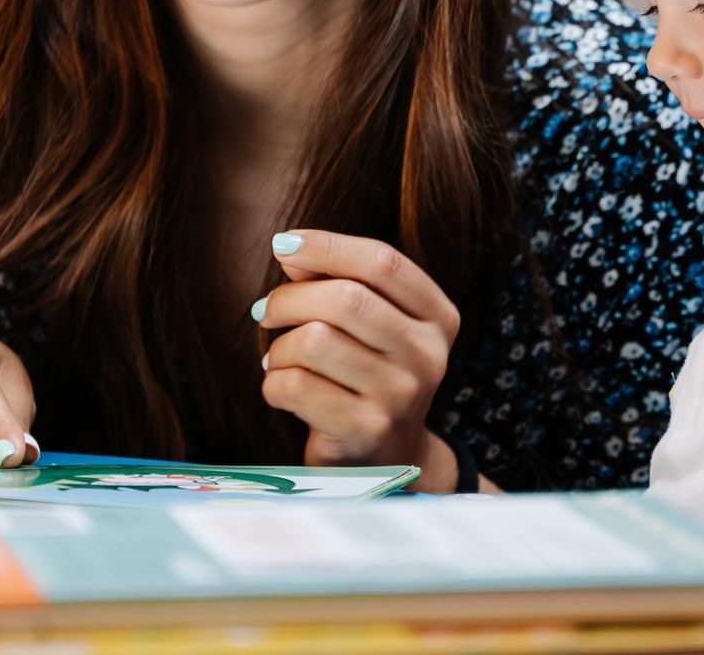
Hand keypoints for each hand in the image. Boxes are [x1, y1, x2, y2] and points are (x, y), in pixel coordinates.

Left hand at [254, 230, 461, 487]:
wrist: (387, 460)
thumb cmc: (367, 376)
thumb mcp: (368, 325)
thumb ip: (337, 281)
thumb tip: (292, 252)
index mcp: (438, 317)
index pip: (383, 262)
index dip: (328, 246)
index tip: (283, 243)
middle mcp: (429, 355)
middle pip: (345, 298)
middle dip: (290, 298)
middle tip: (266, 310)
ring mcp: (401, 396)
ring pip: (314, 341)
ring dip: (279, 347)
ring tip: (278, 358)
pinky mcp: (366, 431)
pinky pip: (296, 386)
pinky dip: (273, 382)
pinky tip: (281, 388)